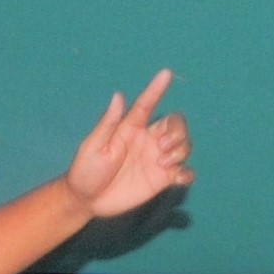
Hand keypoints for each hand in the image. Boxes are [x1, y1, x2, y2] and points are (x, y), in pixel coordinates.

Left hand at [62, 70, 192, 220]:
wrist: (86, 200)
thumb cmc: (85, 170)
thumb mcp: (93, 146)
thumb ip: (108, 123)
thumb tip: (118, 95)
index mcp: (130, 128)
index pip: (146, 103)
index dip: (156, 88)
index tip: (165, 73)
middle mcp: (147, 141)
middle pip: (175, 124)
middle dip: (177, 130)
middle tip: (162, 146)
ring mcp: (155, 160)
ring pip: (184, 146)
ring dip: (181, 150)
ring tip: (163, 163)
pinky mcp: (161, 180)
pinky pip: (184, 173)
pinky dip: (187, 173)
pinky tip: (178, 176)